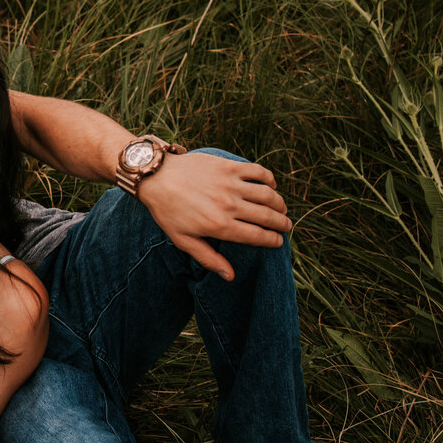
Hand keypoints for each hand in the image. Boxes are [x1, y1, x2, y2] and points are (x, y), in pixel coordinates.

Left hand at [137, 151, 291, 280]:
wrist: (156, 176)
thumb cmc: (167, 211)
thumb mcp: (183, 240)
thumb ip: (208, 258)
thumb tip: (231, 277)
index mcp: (219, 226)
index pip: (258, 236)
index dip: (273, 240)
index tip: (278, 242)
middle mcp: (229, 205)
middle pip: (267, 216)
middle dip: (282, 223)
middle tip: (286, 226)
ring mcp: (229, 184)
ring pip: (268, 194)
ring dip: (279, 203)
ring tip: (281, 208)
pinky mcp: (228, 166)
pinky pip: (258, 172)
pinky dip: (269, 179)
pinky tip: (270, 185)